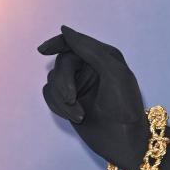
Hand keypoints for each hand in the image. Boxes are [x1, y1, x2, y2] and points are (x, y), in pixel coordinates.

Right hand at [38, 25, 149, 169]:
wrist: (125, 137)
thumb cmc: (125, 104)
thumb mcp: (112, 72)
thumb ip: (90, 50)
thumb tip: (65, 31)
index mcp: (104, 56)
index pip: (76, 42)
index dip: (58, 42)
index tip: (43, 50)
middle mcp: (90, 68)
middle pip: (62, 63)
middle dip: (64, 80)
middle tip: (72, 97)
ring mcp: (79, 85)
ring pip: (53, 81)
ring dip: (62, 99)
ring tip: (79, 113)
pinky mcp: (69, 102)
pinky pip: (50, 96)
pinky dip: (59, 107)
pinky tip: (77, 117)